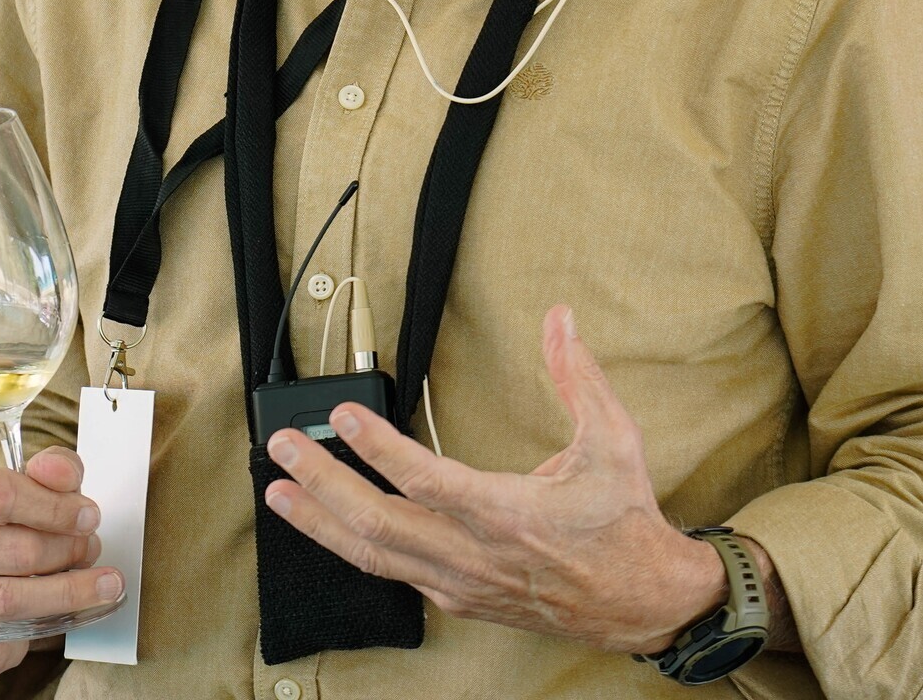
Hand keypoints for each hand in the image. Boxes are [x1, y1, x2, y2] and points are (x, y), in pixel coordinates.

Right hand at [0, 447, 124, 678]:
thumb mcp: (19, 485)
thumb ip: (52, 470)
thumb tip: (64, 476)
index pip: (0, 495)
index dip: (55, 508)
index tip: (89, 517)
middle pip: (12, 550)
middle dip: (66, 551)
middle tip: (91, 550)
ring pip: (8, 600)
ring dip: (65, 594)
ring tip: (99, 585)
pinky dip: (26, 640)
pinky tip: (41, 622)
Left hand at [262, 304, 728, 653]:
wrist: (644, 603)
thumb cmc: (625, 523)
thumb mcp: (613, 440)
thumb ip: (579, 376)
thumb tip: (560, 319)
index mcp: (509, 515)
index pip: (427, 480)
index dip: (378, 449)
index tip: (344, 416)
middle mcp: (475, 556)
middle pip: (378, 523)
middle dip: (322, 484)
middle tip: (283, 449)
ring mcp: (461, 584)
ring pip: (374, 556)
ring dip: (320, 522)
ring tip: (279, 492)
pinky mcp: (458, 600)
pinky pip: (393, 573)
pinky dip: (352, 546)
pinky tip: (327, 525)